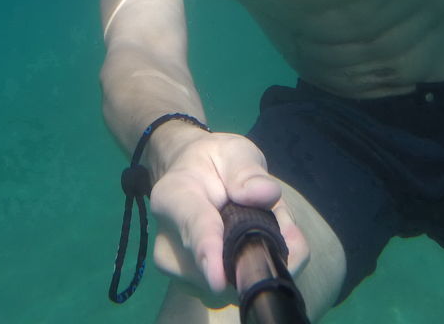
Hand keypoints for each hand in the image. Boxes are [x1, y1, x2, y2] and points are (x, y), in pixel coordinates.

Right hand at [149, 131, 309, 306]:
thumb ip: (248, 171)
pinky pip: (236, 291)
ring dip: (259, 258)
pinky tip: (253, 243)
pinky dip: (257, 271)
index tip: (218, 280)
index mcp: (173, 197)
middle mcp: (168, 241)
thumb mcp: (234, 151)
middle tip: (275, 214)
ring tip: (258, 222)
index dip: (207, 253)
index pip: (192, 227)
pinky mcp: (198, 289)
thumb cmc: (215, 161)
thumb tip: (266, 195)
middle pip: (213, 268)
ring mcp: (181, 271)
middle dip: (255, 252)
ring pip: (230, 284)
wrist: (193, 176)